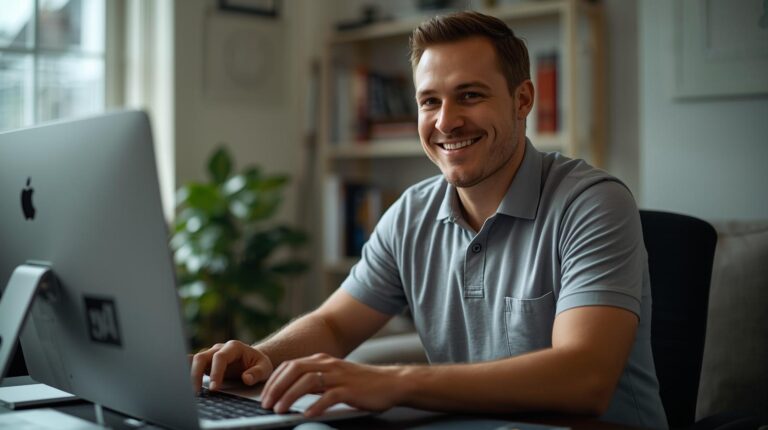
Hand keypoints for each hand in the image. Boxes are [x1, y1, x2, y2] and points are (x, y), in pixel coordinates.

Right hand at [190, 340, 273, 392]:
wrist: (255, 361)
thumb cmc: (259, 364)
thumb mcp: (265, 368)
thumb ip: (256, 373)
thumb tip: (246, 378)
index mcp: (234, 347)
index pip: (220, 357)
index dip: (215, 372)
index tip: (214, 388)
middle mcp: (220, 348)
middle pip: (202, 357)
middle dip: (197, 374)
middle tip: (198, 391)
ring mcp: (211, 355)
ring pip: (194, 360)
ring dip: (190, 375)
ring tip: (191, 391)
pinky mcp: (206, 363)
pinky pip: (193, 364)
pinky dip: (186, 370)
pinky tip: (181, 380)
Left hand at [260, 353, 402, 416]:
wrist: (391, 382)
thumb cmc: (360, 383)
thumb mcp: (334, 376)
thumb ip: (315, 380)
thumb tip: (289, 392)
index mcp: (322, 360)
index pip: (290, 365)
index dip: (274, 380)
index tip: (264, 396)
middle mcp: (328, 364)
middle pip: (294, 370)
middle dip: (276, 387)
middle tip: (266, 404)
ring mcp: (340, 376)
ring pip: (308, 382)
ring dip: (289, 396)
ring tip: (280, 410)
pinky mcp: (351, 389)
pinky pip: (329, 396)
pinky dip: (315, 406)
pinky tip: (307, 415)